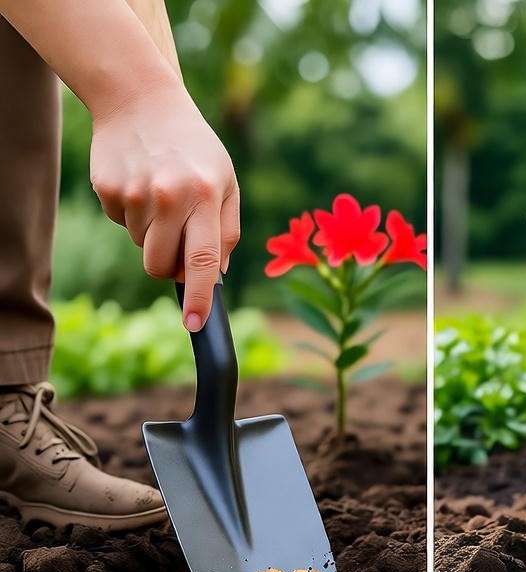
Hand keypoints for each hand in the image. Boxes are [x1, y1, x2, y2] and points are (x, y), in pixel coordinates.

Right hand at [89, 81, 238, 330]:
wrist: (143, 101)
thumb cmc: (196, 149)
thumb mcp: (226, 183)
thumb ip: (227, 231)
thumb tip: (216, 276)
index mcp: (205, 196)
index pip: (203, 258)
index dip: (201, 296)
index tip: (195, 324)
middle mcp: (169, 196)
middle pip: (161, 266)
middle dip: (170, 267)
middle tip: (180, 238)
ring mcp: (134, 194)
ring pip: (142, 247)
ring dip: (153, 233)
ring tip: (163, 194)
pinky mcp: (107, 189)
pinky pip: (122, 224)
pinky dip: (133, 213)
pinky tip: (141, 182)